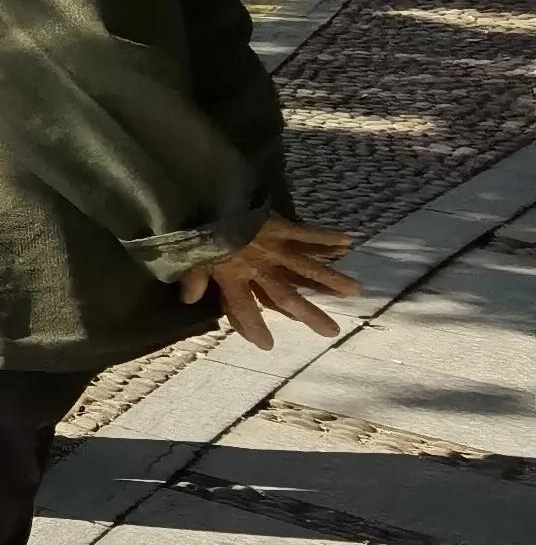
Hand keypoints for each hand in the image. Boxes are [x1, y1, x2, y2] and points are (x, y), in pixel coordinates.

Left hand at [177, 217, 360, 347]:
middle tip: (331, 330)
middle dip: (308, 314)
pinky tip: (350, 240)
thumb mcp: (190, 257)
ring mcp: (274, 247)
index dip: (253, 327)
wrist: (207, 199)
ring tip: (355, 291)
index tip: (268, 345)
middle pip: (286, 295)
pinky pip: (308, 233)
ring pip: (306, 267)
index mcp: (234, 277)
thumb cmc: (198, 231)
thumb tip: (188, 301)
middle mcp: (260, 267)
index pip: (244, 308)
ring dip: (331, 279)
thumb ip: (194, 280)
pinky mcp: (282, 227)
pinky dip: (329, 236)